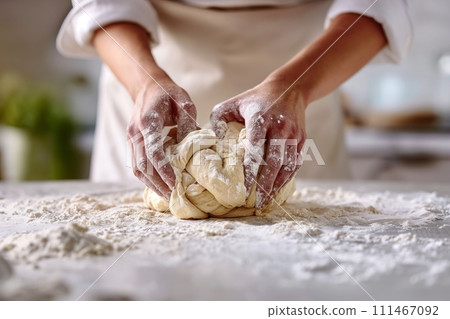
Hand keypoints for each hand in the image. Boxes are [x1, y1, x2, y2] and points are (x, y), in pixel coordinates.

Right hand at [127, 78, 196, 199]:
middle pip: (141, 165)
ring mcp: (130, 138)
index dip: (163, 170)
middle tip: (173, 197)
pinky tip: (160, 185)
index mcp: (147, 121)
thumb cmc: (168, 93)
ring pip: (136, 168)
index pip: (152, 151)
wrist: (147, 85)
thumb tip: (190, 147)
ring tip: (167, 195)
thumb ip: (187, 122)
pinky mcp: (132, 143)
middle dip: (157, 183)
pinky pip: (136, 164)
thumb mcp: (184, 101)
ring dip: (151, 184)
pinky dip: (147, 177)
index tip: (175, 183)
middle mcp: (135, 132)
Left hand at [210, 79, 305, 208]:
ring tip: (268, 201)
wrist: (289, 88)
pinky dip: (288, 178)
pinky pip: (296, 162)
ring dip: (278, 185)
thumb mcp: (232, 103)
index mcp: (260, 118)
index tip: (244, 188)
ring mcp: (293, 134)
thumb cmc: (254, 99)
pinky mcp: (301, 139)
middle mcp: (280, 127)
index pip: (256, 149)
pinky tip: (278, 188)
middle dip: (266, 185)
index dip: (251, 171)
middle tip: (257, 203)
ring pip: (288, 165)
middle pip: (274, 162)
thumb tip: (214, 140)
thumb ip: (218, 119)